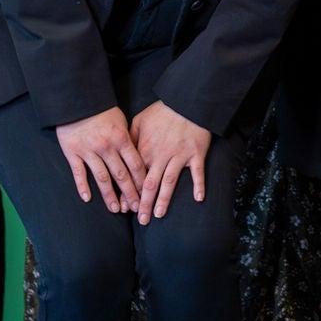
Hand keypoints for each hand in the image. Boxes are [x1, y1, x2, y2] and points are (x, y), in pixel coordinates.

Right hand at [54, 108, 147, 213]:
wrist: (77, 100)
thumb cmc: (102, 110)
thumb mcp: (121, 121)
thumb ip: (128, 139)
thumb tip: (140, 157)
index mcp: (120, 138)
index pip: (135, 164)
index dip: (141, 181)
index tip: (147, 194)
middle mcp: (106, 146)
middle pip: (121, 175)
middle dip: (130, 193)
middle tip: (136, 208)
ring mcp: (88, 150)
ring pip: (102, 178)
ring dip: (110, 196)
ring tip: (116, 210)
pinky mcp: (72, 152)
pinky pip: (78, 172)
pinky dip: (82, 186)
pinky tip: (87, 199)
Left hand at [130, 101, 211, 223]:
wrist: (186, 101)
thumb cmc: (162, 111)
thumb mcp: (139, 120)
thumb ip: (130, 138)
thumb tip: (121, 154)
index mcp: (146, 149)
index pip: (135, 176)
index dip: (129, 193)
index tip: (124, 208)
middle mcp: (161, 155)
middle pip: (150, 183)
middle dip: (144, 203)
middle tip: (141, 220)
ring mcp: (179, 155)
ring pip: (170, 181)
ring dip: (164, 200)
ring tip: (159, 215)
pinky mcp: (195, 153)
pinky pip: (197, 172)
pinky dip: (199, 185)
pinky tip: (198, 199)